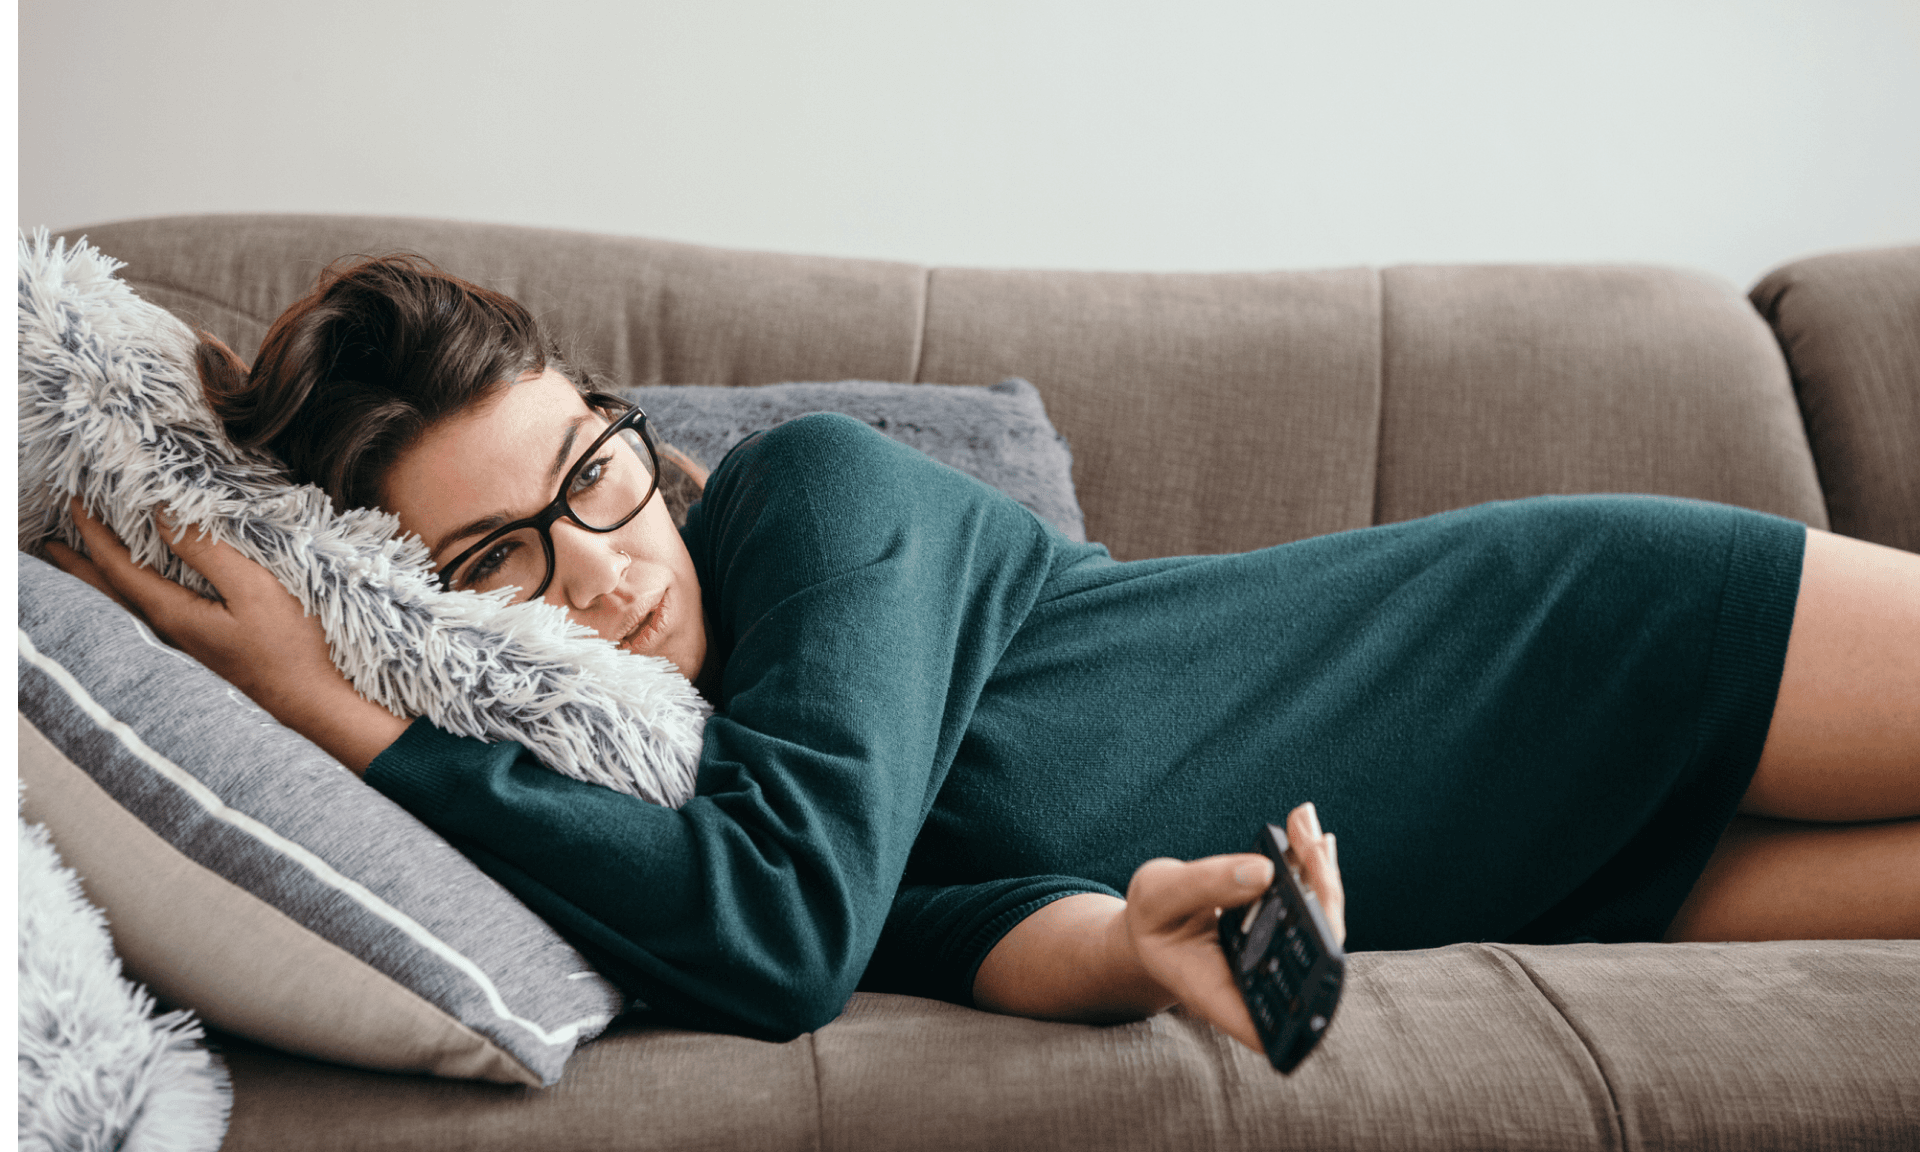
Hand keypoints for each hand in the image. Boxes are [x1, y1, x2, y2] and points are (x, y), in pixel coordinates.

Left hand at [45, 499, 409, 772]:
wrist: (315, 705)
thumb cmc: (291, 648)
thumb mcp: (254, 589)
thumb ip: (206, 550)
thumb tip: (161, 513)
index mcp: (173, 614)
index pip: (118, 568)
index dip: (93, 534)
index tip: (74, 502)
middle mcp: (169, 634)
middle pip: (109, 594)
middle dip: (80, 566)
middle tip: (52, 545)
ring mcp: (185, 648)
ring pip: (124, 610)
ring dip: (100, 585)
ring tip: (83, 569)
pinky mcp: (205, 654)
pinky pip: (148, 618)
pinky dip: (129, 599)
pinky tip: (142, 599)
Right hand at [1121, 802, 1344, 1053]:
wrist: (1156, 919)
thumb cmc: (1152, 919)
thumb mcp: (1158, 896)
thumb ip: (1203, 886)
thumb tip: (1265, 872)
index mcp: (1220, 996)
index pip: (1273, 1025)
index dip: (1307, 1002)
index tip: (1323, 953)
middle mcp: (1260, 986)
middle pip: (1313, 958)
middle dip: (1321, 897)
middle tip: (1309, 845)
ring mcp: (1279, 960)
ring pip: (1322, 926)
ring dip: (1319, 871)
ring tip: (1303, 823)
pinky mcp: (1287, 931)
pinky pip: (1311, 904)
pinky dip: (1309, 865)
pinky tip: (1305, 830)